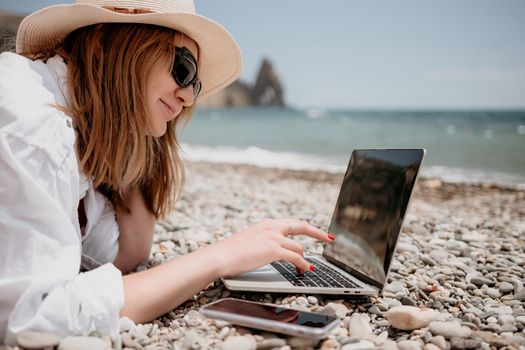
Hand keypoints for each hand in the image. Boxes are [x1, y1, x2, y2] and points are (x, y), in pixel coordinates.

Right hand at [211, 219, 333, 277]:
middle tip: (329, 238)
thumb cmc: (230, 253)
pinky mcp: (273, 249)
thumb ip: (263, 242)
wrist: (220, 256)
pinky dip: (303, 264)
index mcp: (266, 224)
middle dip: (317, 233)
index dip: (306, 227)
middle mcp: (272, 227)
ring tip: (305, 269)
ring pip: (299, 246)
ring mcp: (273, 237)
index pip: (291, 223)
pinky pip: (295, 257)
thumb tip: (273, 251)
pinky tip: (306, 270)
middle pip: (302, 226)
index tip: (315, 231)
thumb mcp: (249, 242)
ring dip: (305, 259)